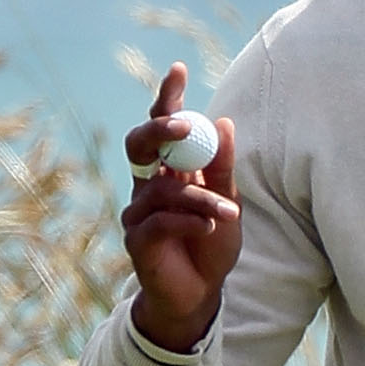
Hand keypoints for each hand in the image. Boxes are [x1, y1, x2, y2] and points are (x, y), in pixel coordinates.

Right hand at [122, 62, 240, 352]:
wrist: (199, 295)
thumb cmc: (211, 244)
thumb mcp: (227, 202)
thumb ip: (223, 167)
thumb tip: (224, 122)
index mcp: (168, 168)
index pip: (163, 125)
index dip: (167, 98)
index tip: (178, 70)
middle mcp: (147, 184)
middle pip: (139, 144)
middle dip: (158, 130)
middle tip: (182, 126)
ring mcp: (138, 211)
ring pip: (162, 189)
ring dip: (200, 197)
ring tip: (227, 213)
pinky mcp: (137, 240)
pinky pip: (159, 221)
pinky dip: (188, 220)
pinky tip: (208, 227)